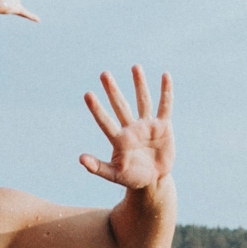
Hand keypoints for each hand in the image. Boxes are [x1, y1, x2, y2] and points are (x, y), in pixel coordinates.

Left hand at [79, 66, 172, 191]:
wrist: (153, 180)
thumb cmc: (131, 177)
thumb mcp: (114, 175)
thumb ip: (98, 167)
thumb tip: (80, 159)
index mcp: (119, 140)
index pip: (105, 121)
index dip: (97, 109)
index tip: (88, 95)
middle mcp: (131, 128)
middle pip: (121, 106)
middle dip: (113, 90)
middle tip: (104, 74)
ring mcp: (147, 126)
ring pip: (142, 101)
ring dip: (139, 84)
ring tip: (135, 67)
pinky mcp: (163, 126)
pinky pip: (164, 106)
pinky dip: (166, 92)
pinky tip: (165, 76)